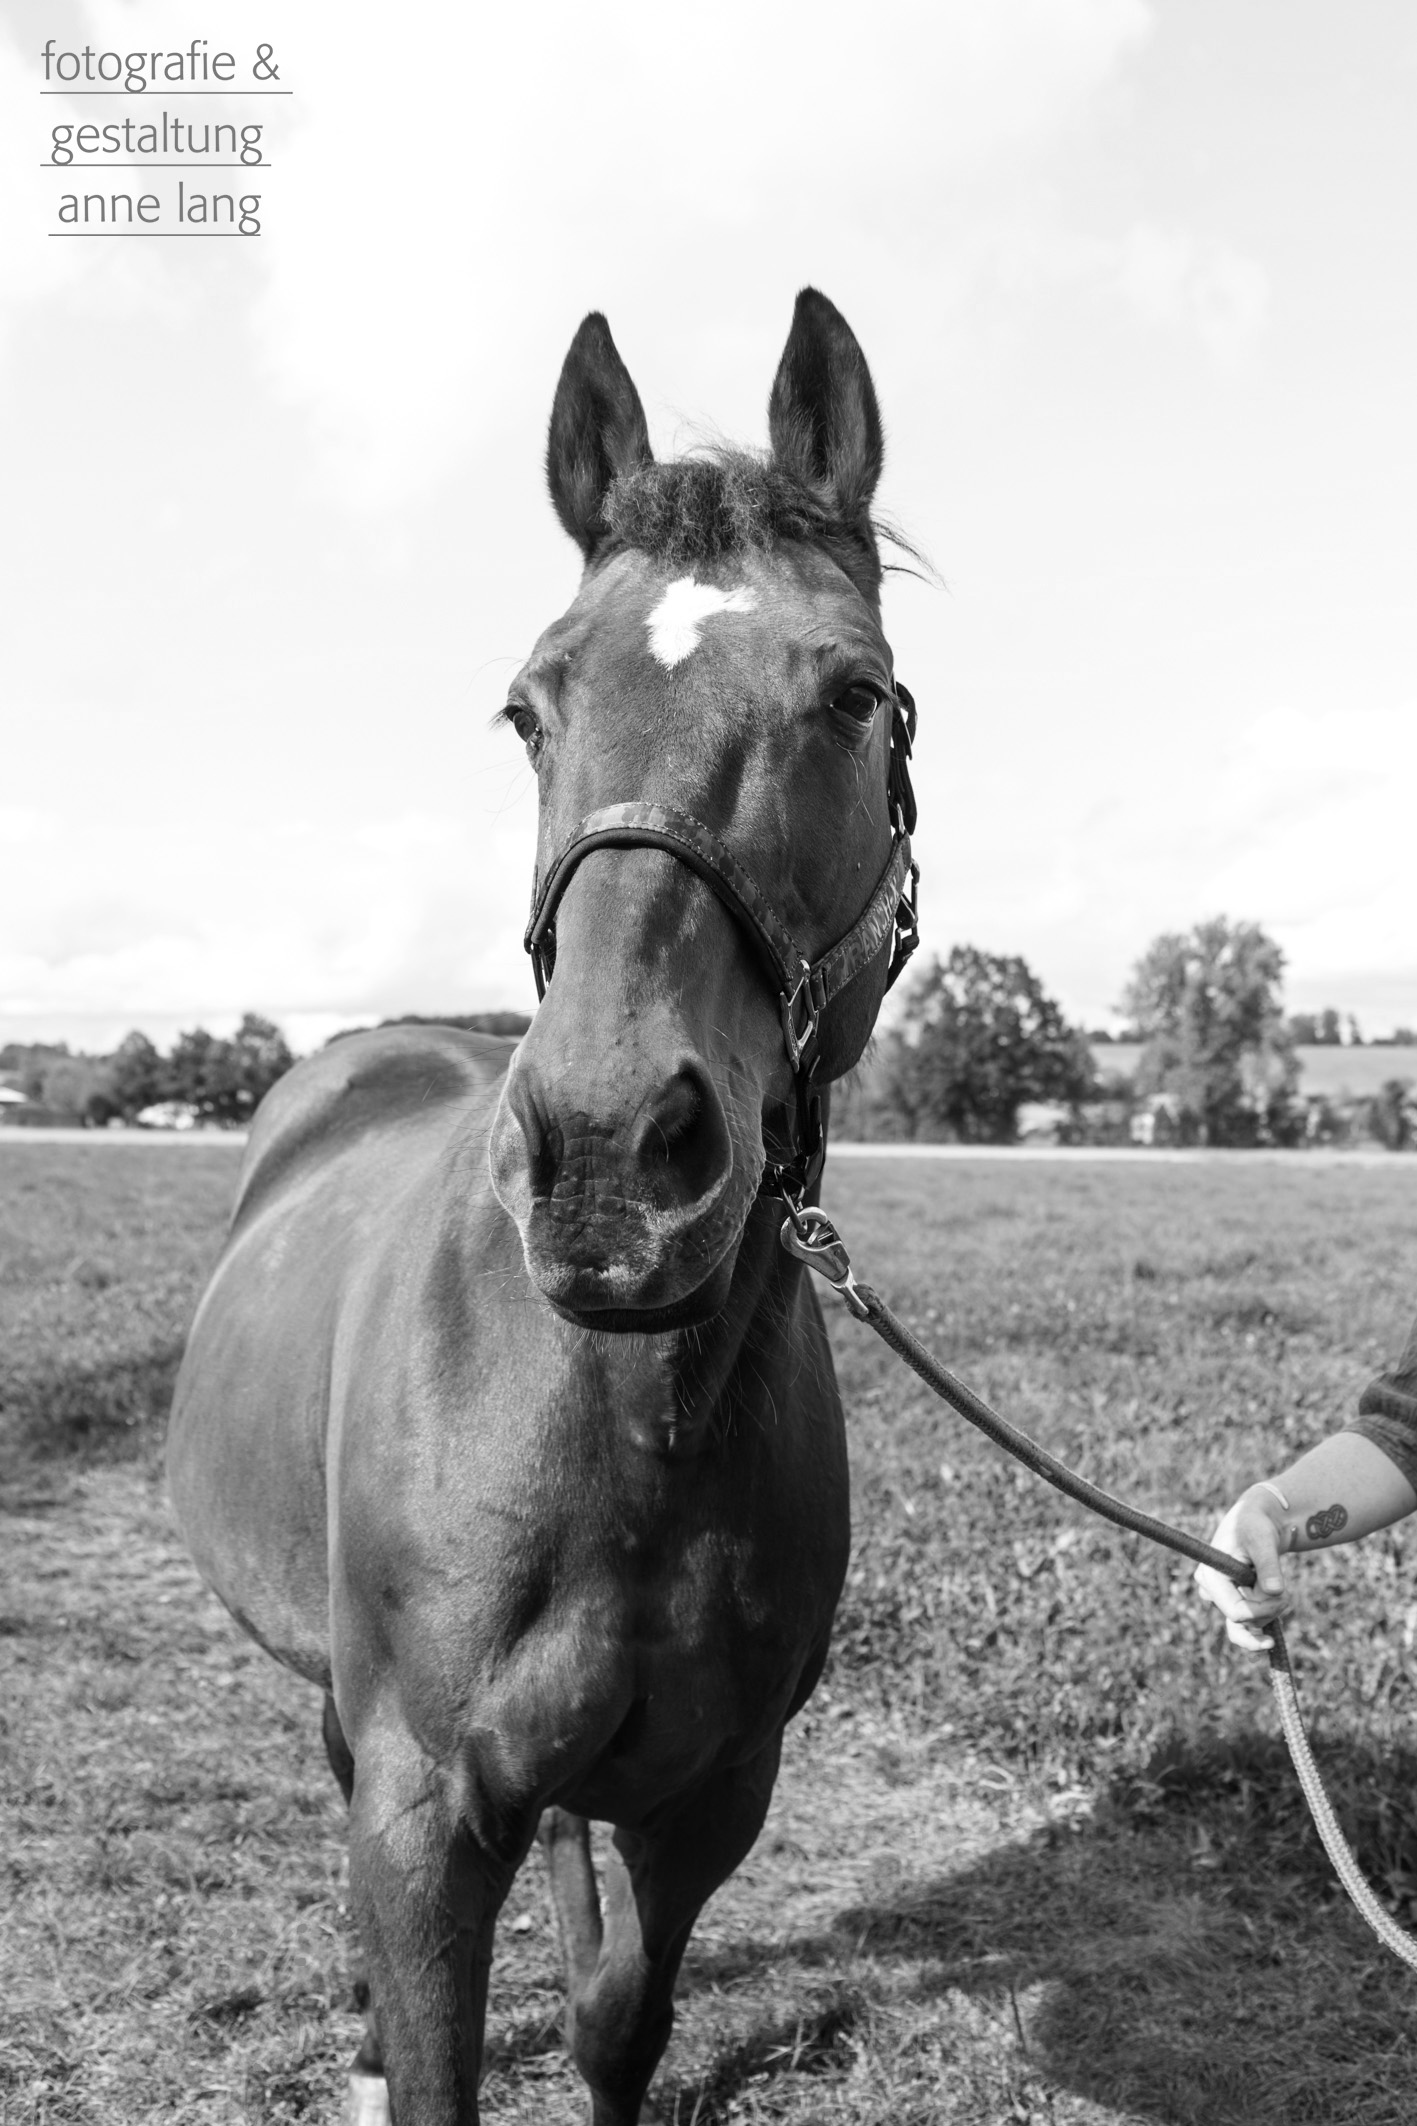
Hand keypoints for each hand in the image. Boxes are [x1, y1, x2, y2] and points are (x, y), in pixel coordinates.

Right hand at [1193, 1488, 1288, 1651]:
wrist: (1257, 1522)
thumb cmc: (1256, 1525)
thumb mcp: (1263, 1540)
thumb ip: (1268, 1565)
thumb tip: (1276, 1592)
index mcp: (1211, 1575)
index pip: (1236, 1611)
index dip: (1263, 1612)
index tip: (1285, 1598)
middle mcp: (1212, 1590)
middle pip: (1242, 1621)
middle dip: (1268, 1612)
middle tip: (1287, 1596)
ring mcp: (1221, 1598)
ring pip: (1245, 1626)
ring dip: (1268, 1613)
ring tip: (1281, 1591)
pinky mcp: (1233, 1601)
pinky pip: (1243, 1627)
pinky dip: (1258, 1632)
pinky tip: (1269, 1642)